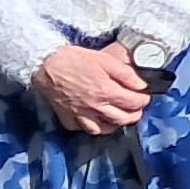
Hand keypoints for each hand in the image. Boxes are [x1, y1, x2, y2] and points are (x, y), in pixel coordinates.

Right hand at [31, 42, 149, 134]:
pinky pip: (82, 129)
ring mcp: (80, 115)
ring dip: (115, 124)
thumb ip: (126, 74)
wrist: (45, 64)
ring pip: (103, 129)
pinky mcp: (66, 117)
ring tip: (118, 116)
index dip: (143, 100)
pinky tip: (95, 120)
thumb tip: (142, 85)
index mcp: (106, 92)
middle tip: (136, 108)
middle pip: (122, 119)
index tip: (145, 97)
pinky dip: (91, 127)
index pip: (134, 103)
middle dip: (134, 115)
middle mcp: (95, 107)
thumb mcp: (105, 59)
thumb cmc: (75, 59)